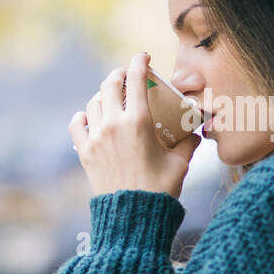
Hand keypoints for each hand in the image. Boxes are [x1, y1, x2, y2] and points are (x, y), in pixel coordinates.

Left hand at [69, 52, 201, 200]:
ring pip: (94, 102)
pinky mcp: (85, 152)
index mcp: (138, 121)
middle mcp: (113, 124)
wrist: (132, 217)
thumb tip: (196, 132)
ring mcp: (96, 137)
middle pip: (110, 84)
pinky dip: (82, 116)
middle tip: (127, 77)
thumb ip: (188, 143)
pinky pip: (76, 124)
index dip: (139, 61)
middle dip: (119, 75)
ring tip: (113, 99)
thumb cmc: (160, 190)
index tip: (143, 57)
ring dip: (104, 96)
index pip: (136, 78)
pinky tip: (89, 118)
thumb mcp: (180, 164)